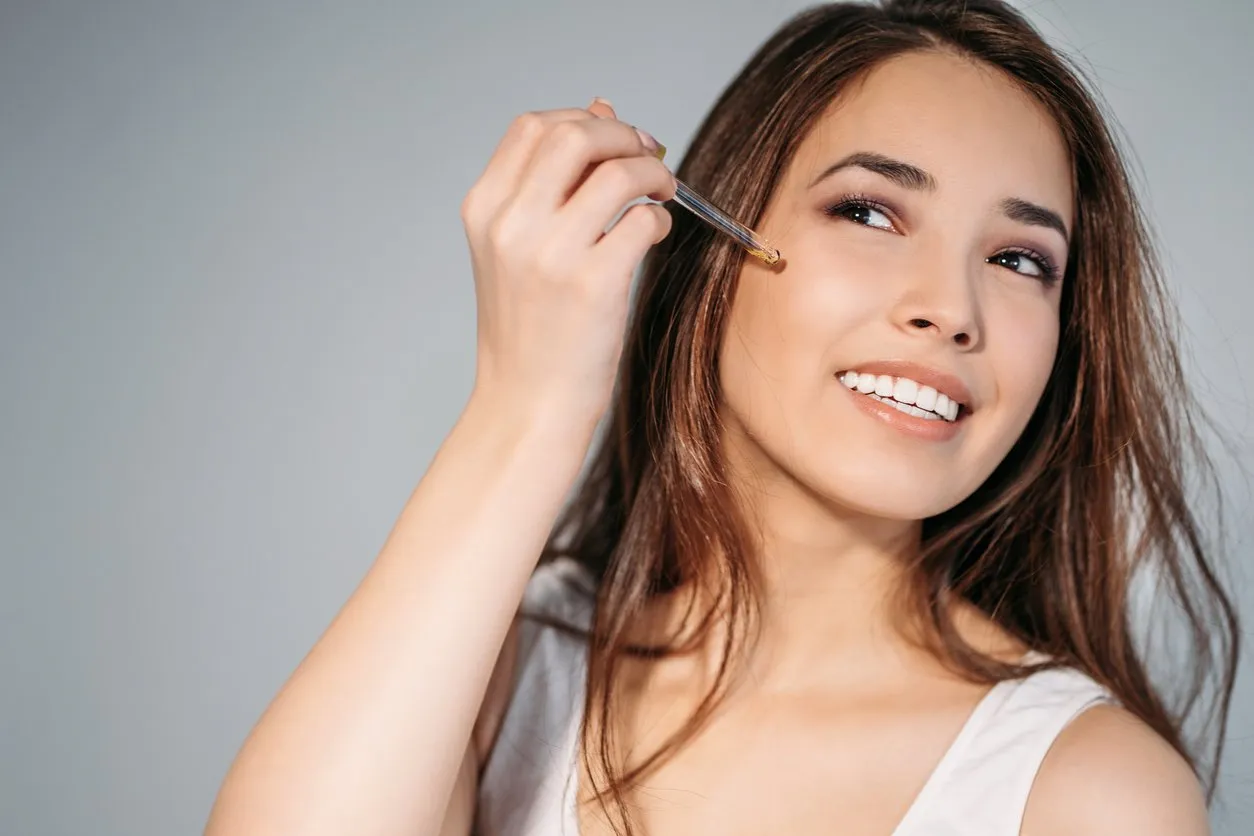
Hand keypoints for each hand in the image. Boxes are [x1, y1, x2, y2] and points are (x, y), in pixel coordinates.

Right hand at [460, 98, 674, 429]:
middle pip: (574, 133)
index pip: (534, 126)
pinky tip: (653, 235)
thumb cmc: (530, 329)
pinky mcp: (593, 284)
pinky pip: (643, 220)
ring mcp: (550, 254)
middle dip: (623, 135)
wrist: (526, 404)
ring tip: (662, 192)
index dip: (585, 119)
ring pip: (617, 171)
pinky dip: (659, 217)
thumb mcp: (520, 248)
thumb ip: (553, 182)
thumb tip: (602, 108)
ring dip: (653, 172)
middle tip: (650, 155)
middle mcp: (511, 224)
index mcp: (484, 210)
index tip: (616, 138)